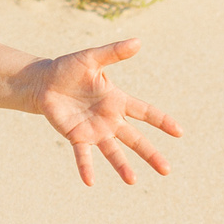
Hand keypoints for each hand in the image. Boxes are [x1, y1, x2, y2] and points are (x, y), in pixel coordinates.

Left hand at [32, 38, 181, 184]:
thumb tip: (138, 42)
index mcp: (117, 101)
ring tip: (132, 180)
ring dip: (122, 166)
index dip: (162, 121)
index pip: (145, 112)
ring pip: (113, 151)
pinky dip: (86, 167)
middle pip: (135, 139)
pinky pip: (83, 155)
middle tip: (166, 170)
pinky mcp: (76, 137)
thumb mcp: (92, 58)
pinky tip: (90, 182)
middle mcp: (110, 119)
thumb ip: (114, 52)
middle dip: (150, 154)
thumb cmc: (69, 69)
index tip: (179, 132)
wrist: (44, 82)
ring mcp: (94, 131)